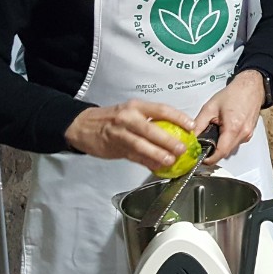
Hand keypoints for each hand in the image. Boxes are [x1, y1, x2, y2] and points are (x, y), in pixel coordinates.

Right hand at [64, 99, 195, 171]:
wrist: (82, 125)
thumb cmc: (111, 119)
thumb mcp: (130, 112)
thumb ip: (150, 121)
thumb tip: (176, 132)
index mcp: (135, 107)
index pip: (161, 109)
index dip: (178, 117)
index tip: (191, 126)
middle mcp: (127, 118)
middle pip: (151, 129)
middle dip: (168, 140)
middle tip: (182, 148)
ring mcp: (120, 133)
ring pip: (141, 145)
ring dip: (157, 154)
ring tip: (170, 160)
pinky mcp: (115, 148)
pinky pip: (134, 156)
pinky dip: (146, 162)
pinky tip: (157, 167)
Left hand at [192, 71, 265, 166]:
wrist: (251, 87)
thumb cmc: (234, 94)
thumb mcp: (210, 107)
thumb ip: (198, 123)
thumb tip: (190, 137)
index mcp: (233, 127)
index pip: (220, 152)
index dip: (209, 159)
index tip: (201, 159)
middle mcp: (243, 134)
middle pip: (225, 152)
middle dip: (213, 151)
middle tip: (203, 144)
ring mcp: (248, 135)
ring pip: (231, 148)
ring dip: (221, 145)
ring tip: (215, 132)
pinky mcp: (249, 134)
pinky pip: (236, 142)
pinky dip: (228, 140)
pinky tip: (224, 129)